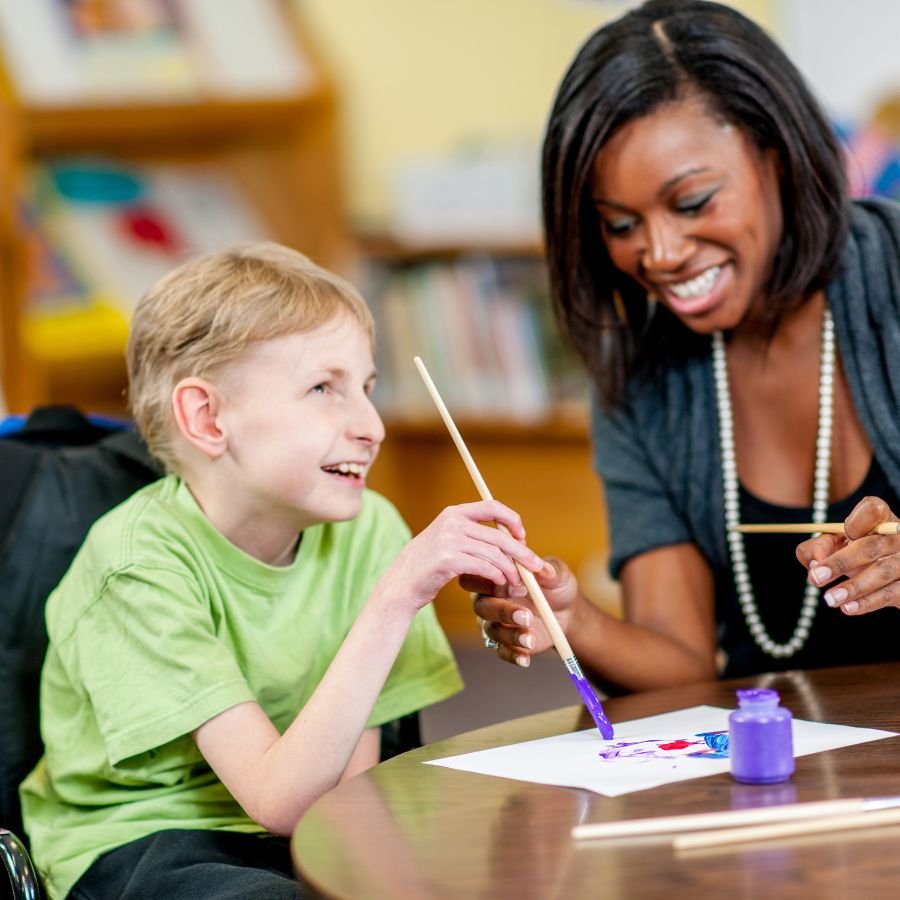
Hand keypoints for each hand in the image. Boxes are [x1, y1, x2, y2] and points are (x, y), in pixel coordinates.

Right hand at [386, 500, 544, 609]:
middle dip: (522, 552)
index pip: (492, 506)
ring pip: (495, 554)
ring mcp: (449, 540)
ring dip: (511, 571)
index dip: (512, 519)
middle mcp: (452, 522)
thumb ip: (471, 534)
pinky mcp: (449, 560)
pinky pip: (485, 567)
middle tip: (536, 566)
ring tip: (518, 583)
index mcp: (453, 513)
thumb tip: (509, 538)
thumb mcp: (446, 541)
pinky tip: (500, 583)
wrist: (400, 585)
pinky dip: (497, 576)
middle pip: (499, 535)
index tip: (522, 536)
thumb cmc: (428, 566)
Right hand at [461, 556, 578, 666]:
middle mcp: (489, 601)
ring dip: (511, 635)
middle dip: (502, 611)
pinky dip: (513, 655)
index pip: (477, 578)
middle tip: (526, 615)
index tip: (520, 585)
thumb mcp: (557, 574)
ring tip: (531, 638)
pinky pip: (502, 651)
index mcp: (494, 578)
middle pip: (482, 607)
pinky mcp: (505, 643)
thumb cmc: (555, 585)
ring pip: (492, 631)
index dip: (492, 581)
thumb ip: (549, 570)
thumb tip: (543, 568)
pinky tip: (526, 658)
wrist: (566, 612)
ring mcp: (495, 624)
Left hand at [796, 496, 899, 614]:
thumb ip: (818, 547)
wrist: (886, 578)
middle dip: (840, 563)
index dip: (858, 521)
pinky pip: (892, 594)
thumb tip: (814, 562)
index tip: (845, 534)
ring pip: (883, 571)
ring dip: (854, 587)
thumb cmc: (855, 555)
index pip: (873, 509)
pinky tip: (848, 608)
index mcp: (880, 520)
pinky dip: (868, 602)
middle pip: (871, 546)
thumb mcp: (834, 545)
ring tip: (830, 599)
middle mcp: (897, 537)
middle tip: (816, 577)